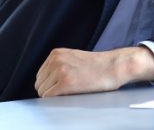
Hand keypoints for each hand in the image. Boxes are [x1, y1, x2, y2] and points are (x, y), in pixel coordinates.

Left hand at [34, 46, 153, 97]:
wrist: (114, 66)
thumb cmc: (97, 65)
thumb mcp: (73, 57)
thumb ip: (58, 64)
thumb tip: (44, 81)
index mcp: (56, 53)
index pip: (40, 75)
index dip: (49, 83)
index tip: (62, 85)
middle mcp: (56, 60)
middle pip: (39, 84)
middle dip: (50, 89)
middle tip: (67, 89)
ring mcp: (60, 71)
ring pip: (43, 92)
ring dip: (54, 95)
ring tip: (71, 90)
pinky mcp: (65, 83)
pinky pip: (49, 97)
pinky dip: (56, 99)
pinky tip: (70, 94)